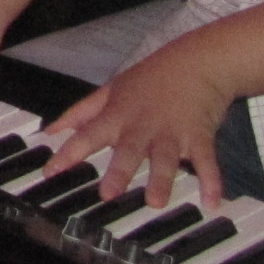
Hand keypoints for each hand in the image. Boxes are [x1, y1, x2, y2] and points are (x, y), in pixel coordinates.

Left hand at [41, 42, 234, 210]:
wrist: (199, 61)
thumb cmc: (152, 77)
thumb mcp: (111, 90)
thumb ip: (81, 112)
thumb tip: (52, 130)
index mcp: (118, 114)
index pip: (88, 134)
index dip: (68, 152)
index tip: (51, 172)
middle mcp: (143, 125)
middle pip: (128, 149)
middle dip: (119, 171)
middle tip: (109, 194)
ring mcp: (172, 131)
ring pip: (165, 158)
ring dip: (161, 180)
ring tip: (155, 202)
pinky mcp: (200, 136)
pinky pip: (206, 161)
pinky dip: (211, 181)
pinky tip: (212, 202)